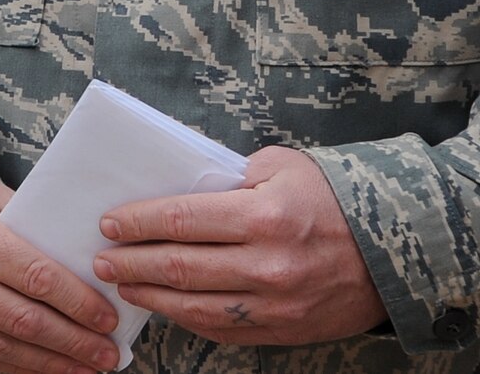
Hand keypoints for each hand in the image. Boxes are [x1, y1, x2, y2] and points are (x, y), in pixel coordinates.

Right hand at [0, 166, 120, 373]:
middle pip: (21, 320)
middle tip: (108, 354)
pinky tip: (45, 367)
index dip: (78, 304)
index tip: (108, 319)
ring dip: (50, 363)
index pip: (34, 277)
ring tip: (86, 368)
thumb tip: (90, 275)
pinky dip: (16, 365)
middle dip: (73, 343)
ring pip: (0, 347)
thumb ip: (32, 233)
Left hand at [94, 145, 386, 345]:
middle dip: (131, 262)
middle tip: (101, 259)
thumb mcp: (280, 167)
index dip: (137, 222)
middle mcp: (269, 264)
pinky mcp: (284, 330)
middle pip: (180, 266)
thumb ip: (227, 176)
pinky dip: (186, 318)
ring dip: (150, 295)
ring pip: (195, 305)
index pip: (181, 220)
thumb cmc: (329, 197)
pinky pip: (222, 328)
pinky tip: (164, 306)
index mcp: (264, 215)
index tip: (108, 223)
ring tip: (122, 284)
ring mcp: (277, 303)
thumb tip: (173, 186)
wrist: (394, 247)